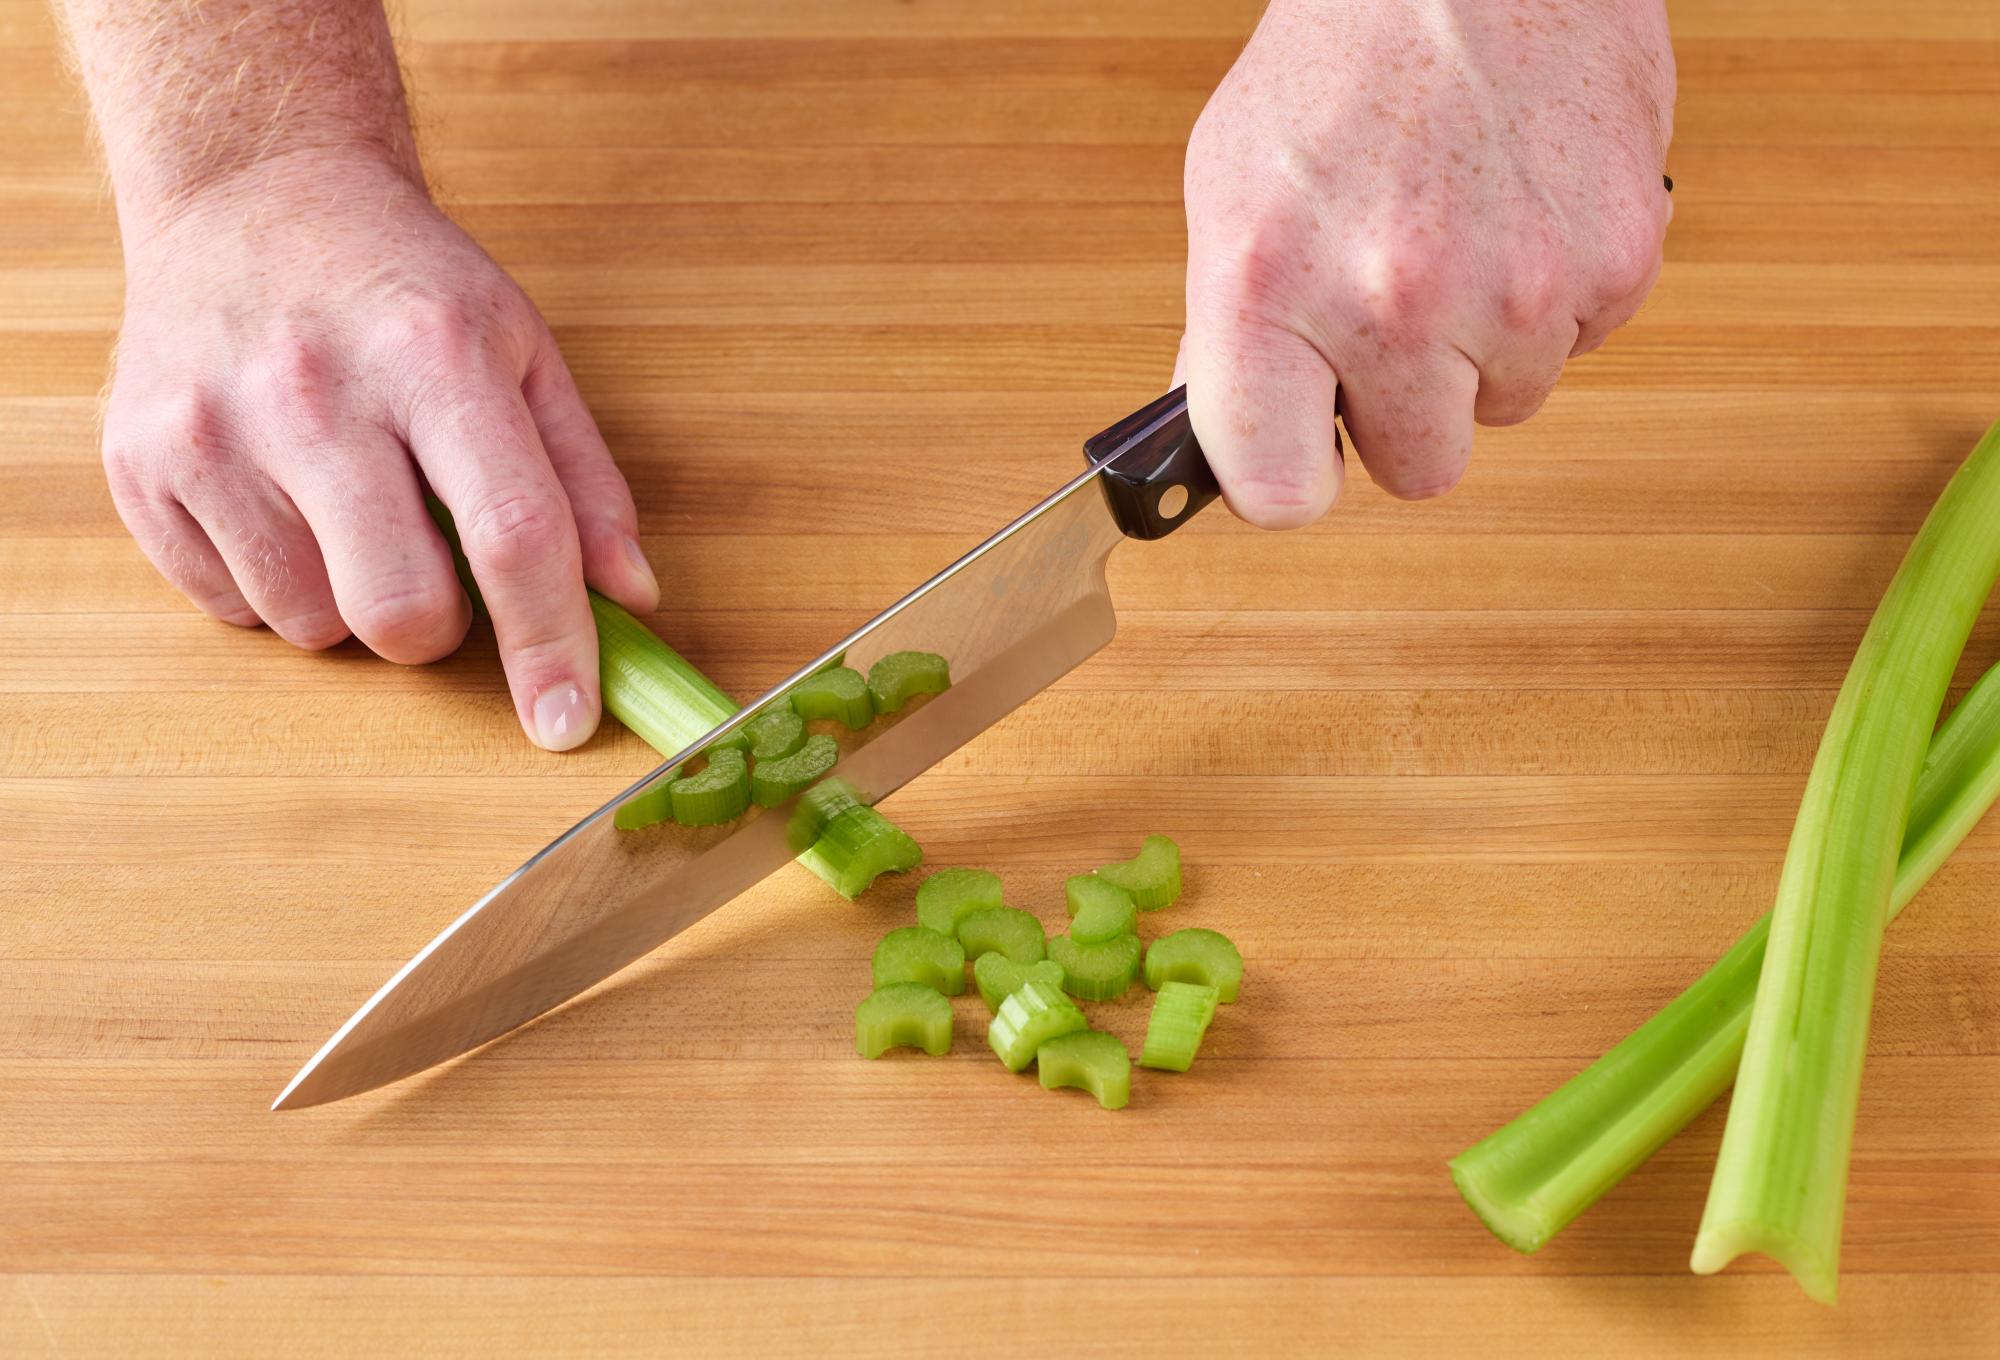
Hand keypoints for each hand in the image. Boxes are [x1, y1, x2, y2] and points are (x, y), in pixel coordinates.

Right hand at [102, 151, 658, 749]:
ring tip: (347, 505)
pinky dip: (273, 582)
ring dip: (348, 599)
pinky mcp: (138, 461)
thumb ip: (585, 482)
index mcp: (435, 355)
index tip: (566, 722)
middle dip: (436, 626)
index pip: (511, 534)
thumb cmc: (407, 289)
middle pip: (399, 608)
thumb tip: (629, 599)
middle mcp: (313, 389)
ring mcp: (211, 427)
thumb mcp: (525, 353)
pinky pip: (229, 608)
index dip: (548, 644)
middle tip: (432, 559)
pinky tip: (280, 497)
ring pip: (310, 624)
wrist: (254, 195)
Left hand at [1179, 0, 1674, 523]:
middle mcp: (1393, 299)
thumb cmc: (1346, 63)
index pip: (1277, 495)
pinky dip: (1553, 298)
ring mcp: (1516, 289)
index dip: (1291, 480)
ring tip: (1457, 235)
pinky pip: (1580, 345)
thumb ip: (1223, 332)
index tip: (1301, 450)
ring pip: (1505, 407)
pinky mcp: (1616, 262)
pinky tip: (1517, 213)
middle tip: (1391, 316)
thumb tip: (1220, 446)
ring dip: (1483, 348)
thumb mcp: (1232, 188)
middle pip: (1419, 471)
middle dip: (1406, 410)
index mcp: (1270, 286)